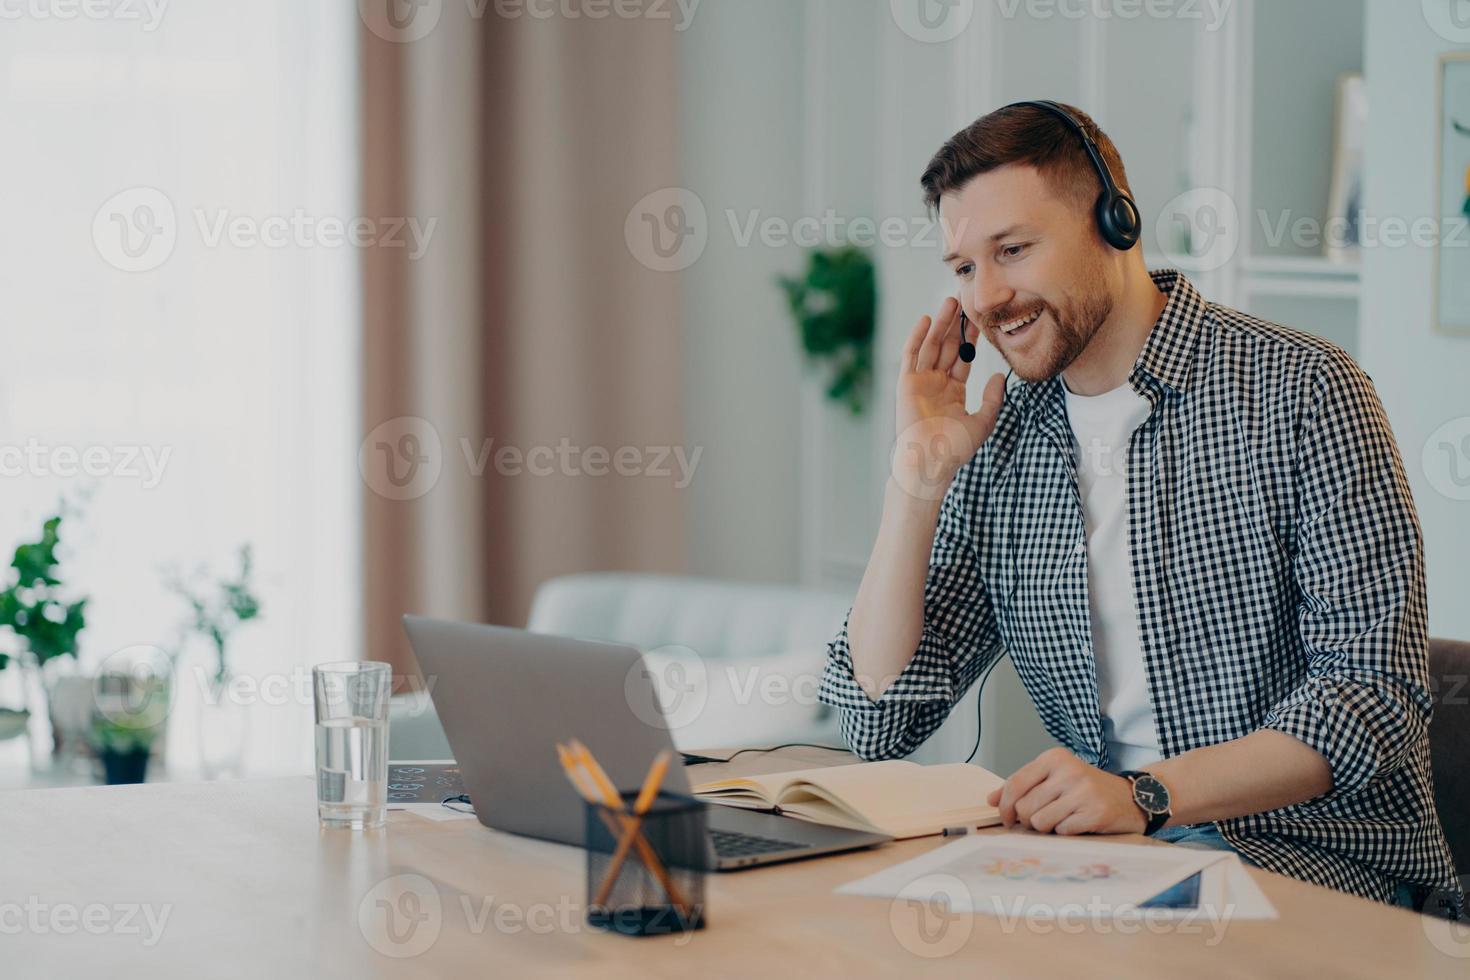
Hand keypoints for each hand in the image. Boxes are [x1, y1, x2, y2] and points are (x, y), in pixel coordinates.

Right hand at [892, 297, 1005, 498]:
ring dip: (940, 323)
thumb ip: (992, 398)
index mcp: (953, 392)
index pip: (964, 357)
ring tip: (951, 301)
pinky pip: (911, 355)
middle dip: (956, 323)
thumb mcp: (983, 421)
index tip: (982, 317)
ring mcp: (920, 382)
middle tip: (966, 299)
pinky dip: (917, 336)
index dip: (972, 337)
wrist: (930, 461)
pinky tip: (927, 319)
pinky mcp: (906, 383)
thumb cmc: (955, 449)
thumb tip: (999, 375)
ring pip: (931, 345)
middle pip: (947, 346)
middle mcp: (936, 383)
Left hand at [985, 747, 1146, 835]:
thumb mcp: (1054, 778)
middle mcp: (1068, 771)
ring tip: (1061, 819)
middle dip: (1028, 820)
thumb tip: (990, 799)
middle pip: (1025, 807)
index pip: (1015, 784)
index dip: (1004, 806)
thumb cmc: (1085, 788)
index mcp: (1054, 758)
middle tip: (1042, 818)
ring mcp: (1083, 792)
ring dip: (1047, 827)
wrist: (1130, 797)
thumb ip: (1022, 786)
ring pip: (1040, 822)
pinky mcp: (1095, 813)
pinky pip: (1062, 831)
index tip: (1006, 818)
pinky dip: (1065, 832)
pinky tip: (1077, 823)